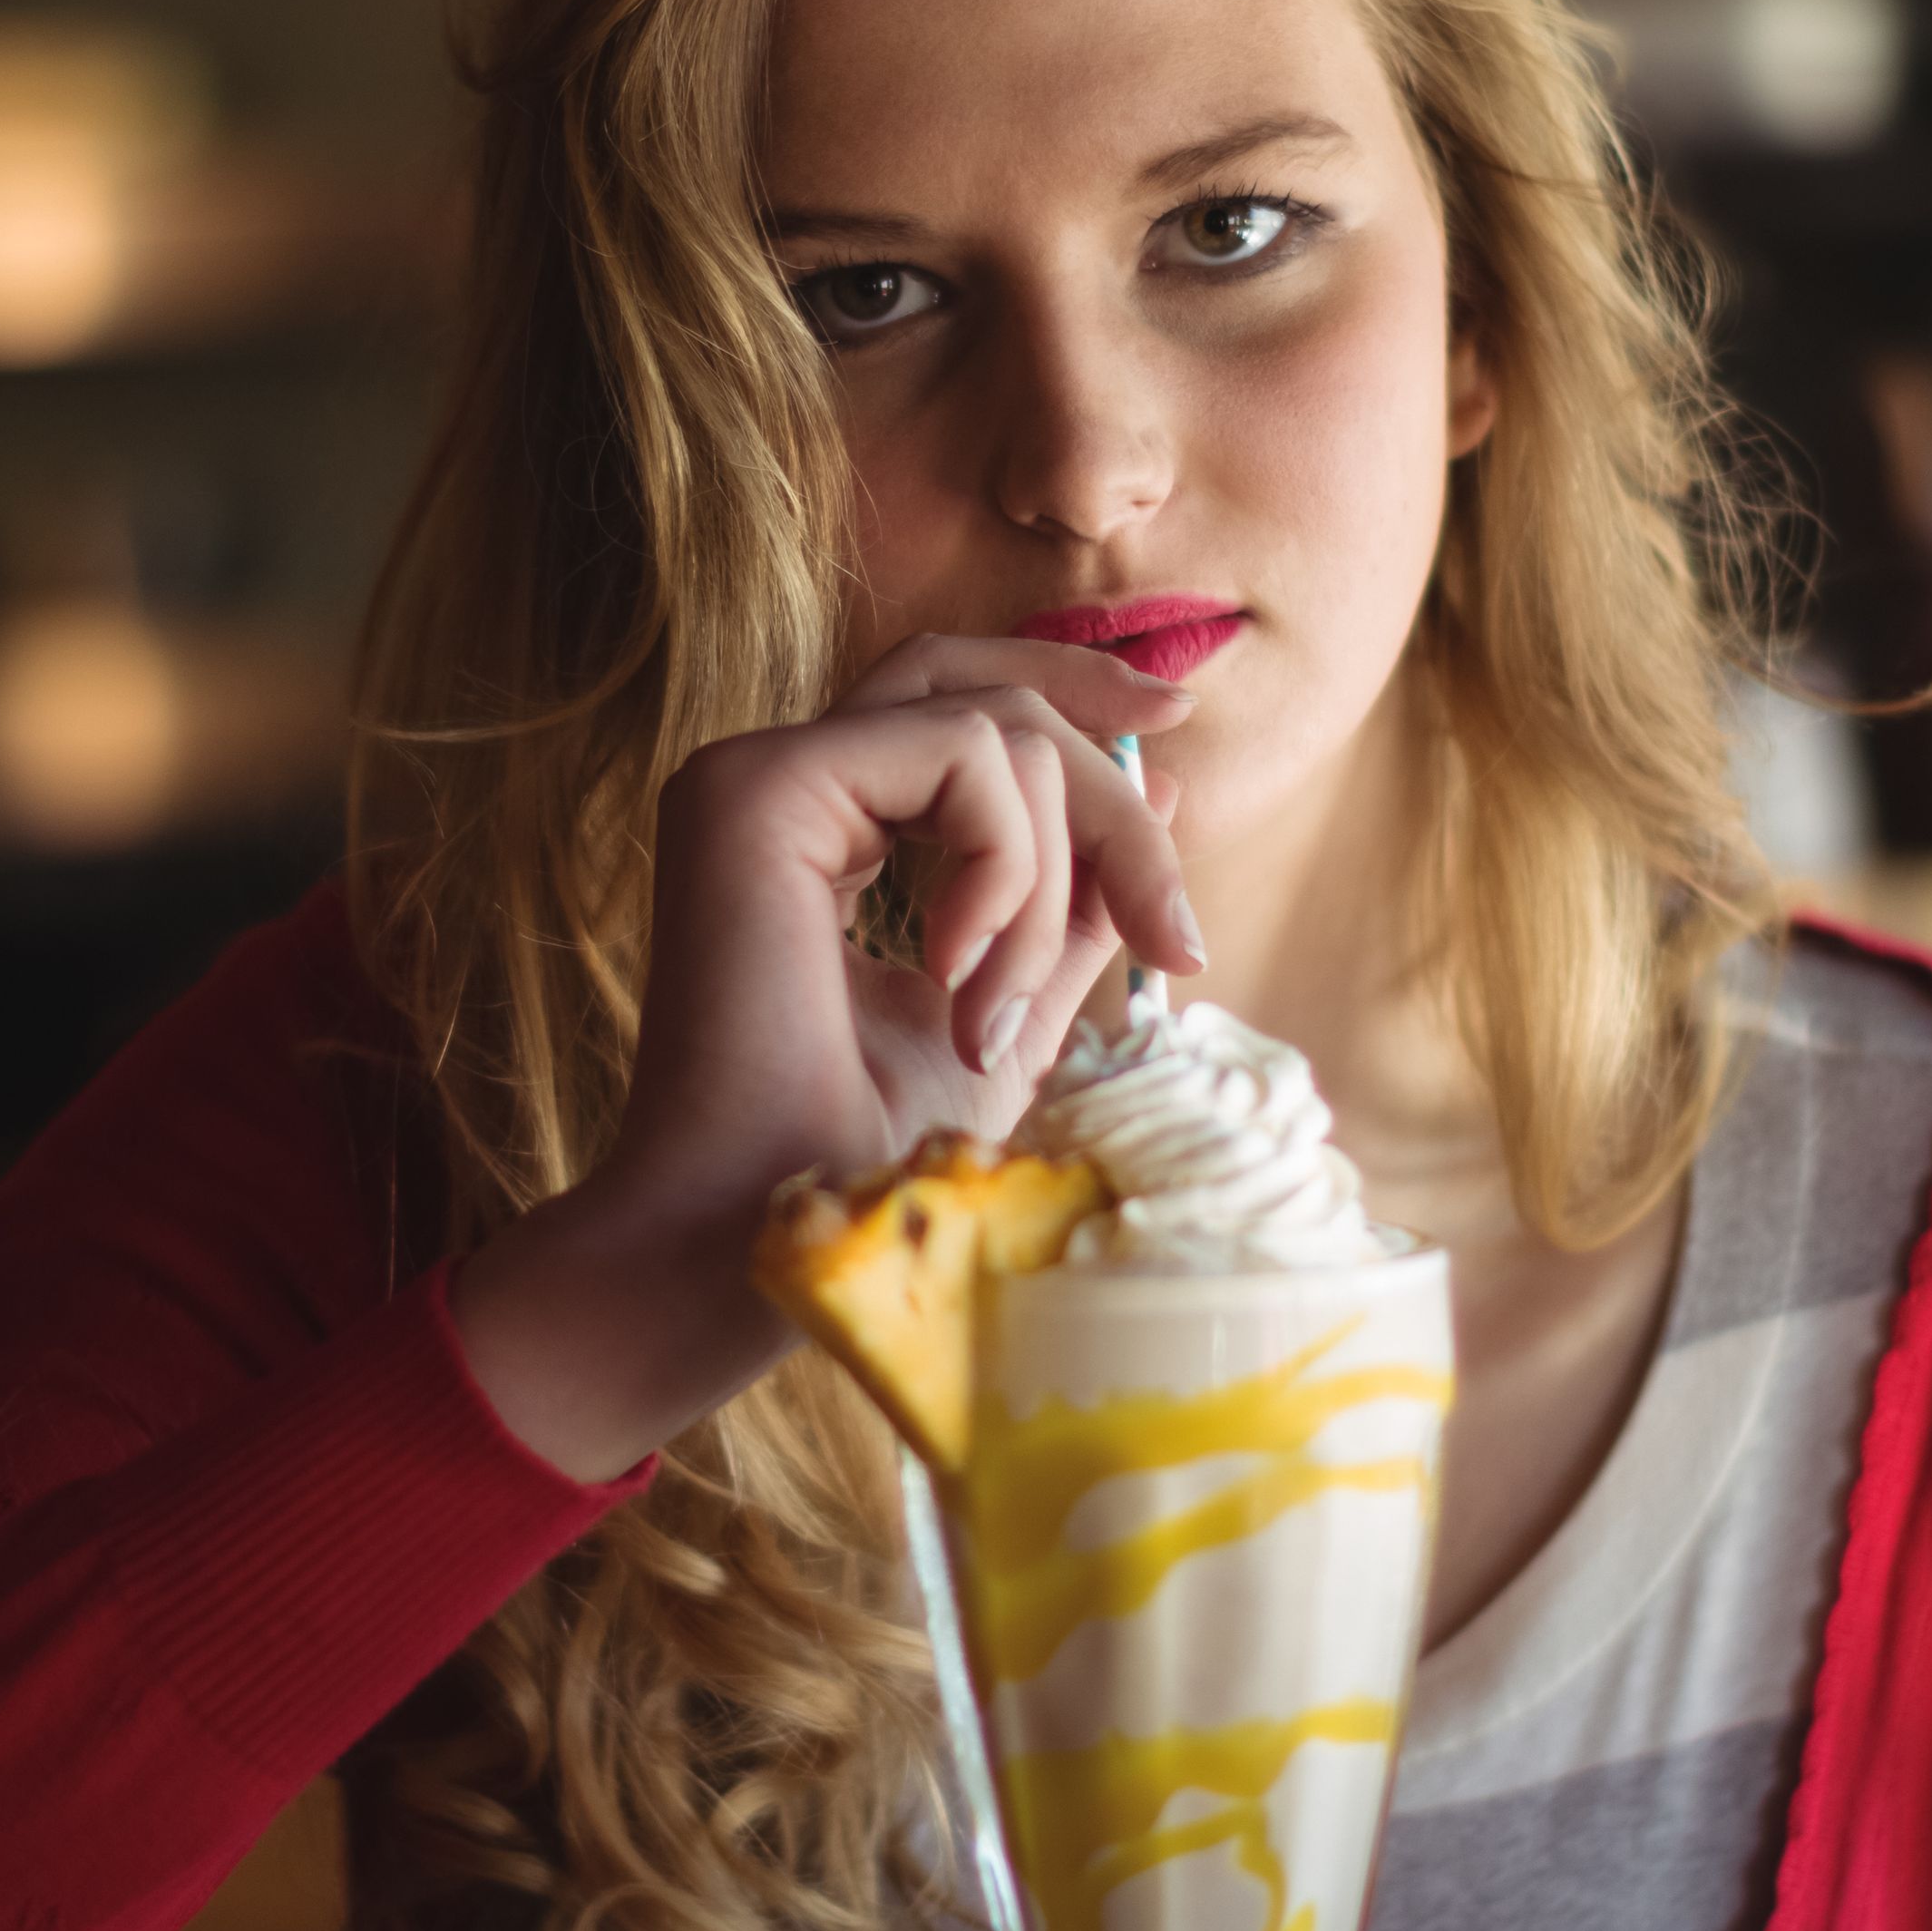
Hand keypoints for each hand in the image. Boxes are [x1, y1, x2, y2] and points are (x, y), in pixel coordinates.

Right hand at [447, 636, 1208, 1476]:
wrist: (760, 1236)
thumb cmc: (866, 1157)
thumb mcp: (1011, 1009)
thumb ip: (1071, 905)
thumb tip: (1162, 790)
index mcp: (816, 827)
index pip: (955, 706)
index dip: (1073, 694)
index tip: (1178, 731)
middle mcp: (775, 785)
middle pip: (987, 694)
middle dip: (1111, 800)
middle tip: (1174, 938)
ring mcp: (753, 776)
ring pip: (994, 729)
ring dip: (1053, 885)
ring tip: (997, 1019)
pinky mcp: (756, 787)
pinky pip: (963, 757)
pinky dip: (1011, 870)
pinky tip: (959, 981)